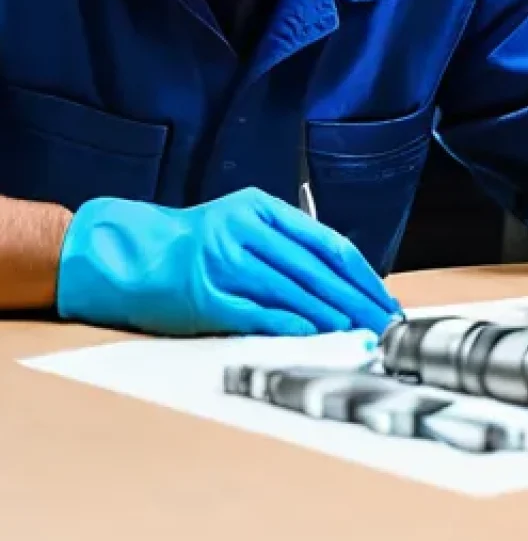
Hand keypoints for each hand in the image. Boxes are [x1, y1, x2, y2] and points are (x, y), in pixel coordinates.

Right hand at [56, 187, 402, 337]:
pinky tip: (312, 332)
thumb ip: (289, 245)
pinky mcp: (204, 294)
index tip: (383, 298)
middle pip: (315, 267)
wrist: (130, 252)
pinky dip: (287, 322)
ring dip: (328, 312)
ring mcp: (223, 260)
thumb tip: (345, 282)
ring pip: (290, 288)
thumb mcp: (246, 226)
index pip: (328, 242)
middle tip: (381, 323)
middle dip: (354, 298)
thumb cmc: (198, 243)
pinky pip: (254, 310)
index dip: (361, 274)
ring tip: (357, 330)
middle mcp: (245, 229)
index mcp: (262, 208)